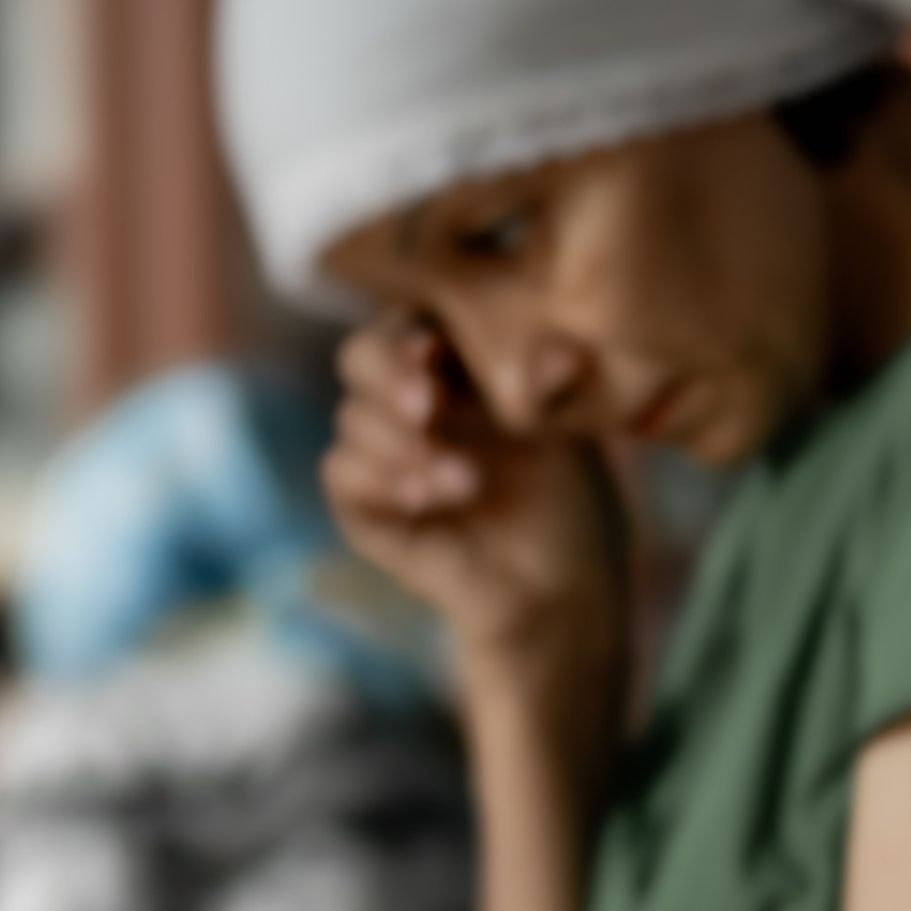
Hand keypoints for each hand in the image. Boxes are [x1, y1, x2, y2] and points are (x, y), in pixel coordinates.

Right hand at [323, 316, 628, 747]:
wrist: (563, 589)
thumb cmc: (567, 498)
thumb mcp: (563, 430)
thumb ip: (548, 385)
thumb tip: (564, 354)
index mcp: (446, 365)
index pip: (406, 321)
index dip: (410, 327)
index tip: (436, 347)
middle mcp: (406, 404)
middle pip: (359, 359)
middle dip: (387, 375)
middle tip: (428, 403)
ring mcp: (384, 456)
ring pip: (350, 420)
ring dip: (400, 444)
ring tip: (467, 480)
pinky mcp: (369, 513)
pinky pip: (342, 479)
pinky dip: (379, 480)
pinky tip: (426, 495)